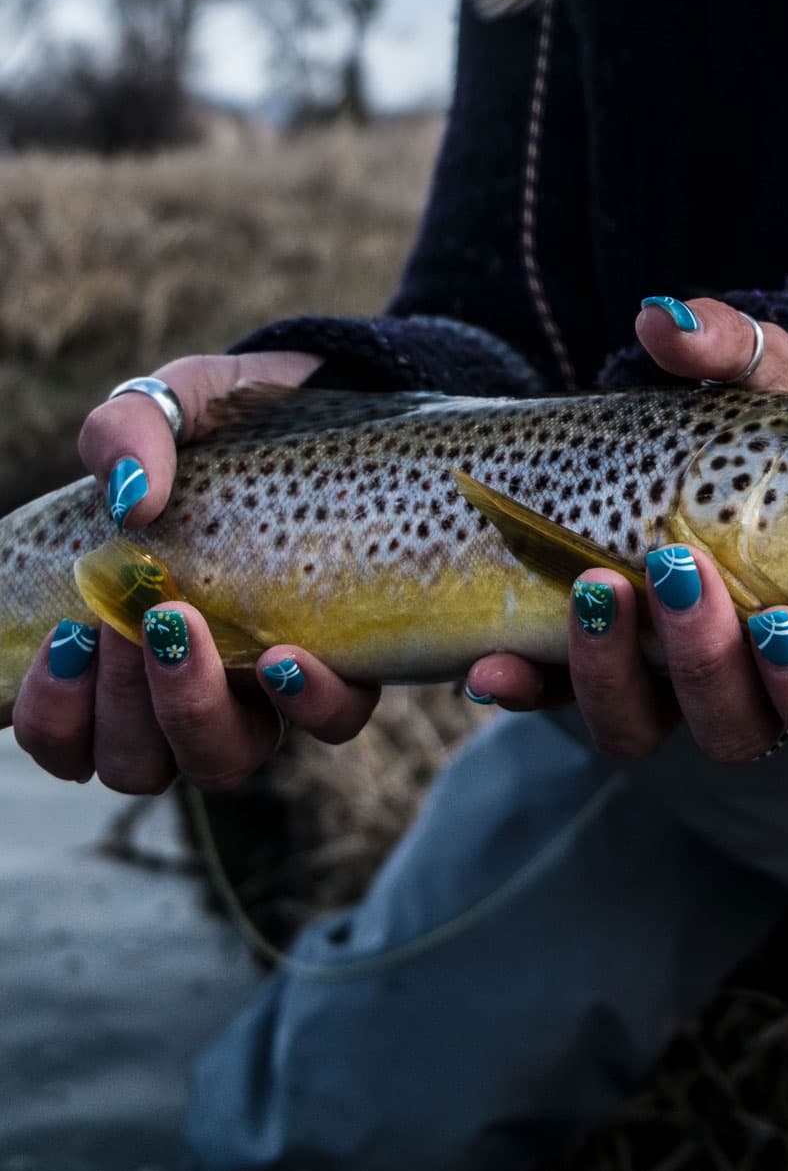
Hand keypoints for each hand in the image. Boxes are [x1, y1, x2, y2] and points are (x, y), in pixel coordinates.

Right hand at [12, 353, 379, 793]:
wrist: (333, 408)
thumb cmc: (229, 425)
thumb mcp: (172, 406)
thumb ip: (127, 429)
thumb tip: (128, 498)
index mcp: (126, 649)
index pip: (70, 735)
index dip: (53, 717)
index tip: (67, 637)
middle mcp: (195, 685)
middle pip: (139, 763)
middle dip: (122, 705)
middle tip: (132, 616)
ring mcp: (270, 685)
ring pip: (222, 762)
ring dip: (190, 710)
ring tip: (182, 623)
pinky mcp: (350, 665)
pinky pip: (332, 721)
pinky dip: (306, 701)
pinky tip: (286, 654)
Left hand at [466, 296, 787, 767]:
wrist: (659, 456)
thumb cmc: (743, 430)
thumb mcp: (754, 384)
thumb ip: (731, 350)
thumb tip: (664, 321)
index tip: (783, 616)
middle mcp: (736, 682)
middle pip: (738, 731)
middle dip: (707, 663)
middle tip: (680, 570)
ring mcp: (651, 680)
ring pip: (640, 729)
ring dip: (615, 673)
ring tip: (597, 583)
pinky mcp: (581, 667)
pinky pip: (551, 704)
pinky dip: (522, 687)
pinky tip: (492, 664)